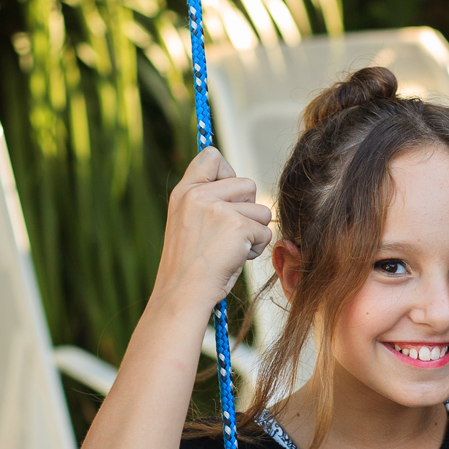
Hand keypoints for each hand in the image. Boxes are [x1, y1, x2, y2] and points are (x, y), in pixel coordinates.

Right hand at [153, 147, 270, 315]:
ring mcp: (218, 209)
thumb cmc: (188, 264)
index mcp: (184, 191)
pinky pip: (265, 232)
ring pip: (261, 209)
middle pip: (247, 184)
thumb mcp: (186, 222)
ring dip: (254, 232)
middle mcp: (199, 195)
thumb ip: (206, 200)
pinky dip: (256, 248)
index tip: (226, 199)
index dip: (227, 174)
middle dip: (247, 210)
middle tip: (228, 234)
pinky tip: (235, 258)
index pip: (212, 156)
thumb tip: (242, 186)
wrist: (183, 293)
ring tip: (231, 248)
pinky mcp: (238, 227)